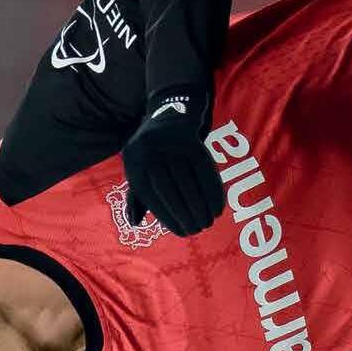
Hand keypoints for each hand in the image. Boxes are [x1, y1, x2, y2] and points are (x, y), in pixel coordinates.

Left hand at [121, 86, 225, 235]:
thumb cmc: (153, 155)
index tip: (182, 232)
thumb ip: (136, 197)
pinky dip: (213, 191)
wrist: (171, 118)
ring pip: (188, 181)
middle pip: (168, 189)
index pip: (150, 196)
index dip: (167, 217)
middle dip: (185, 213)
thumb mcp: (138, 171)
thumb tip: (134, 222)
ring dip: (200, 206)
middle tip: (197, 230)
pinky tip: (218, 207)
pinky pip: (205, 171)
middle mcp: (149, 151)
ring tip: (208, 222)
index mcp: (133, 162)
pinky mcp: (192, 142)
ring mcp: (171, 145)